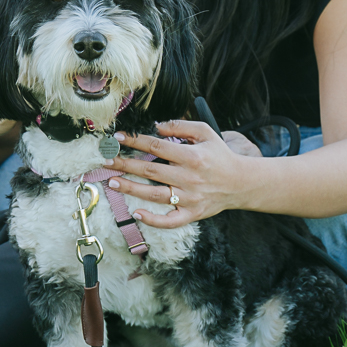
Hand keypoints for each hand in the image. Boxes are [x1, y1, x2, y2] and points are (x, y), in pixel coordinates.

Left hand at [103, 119, 257, 228]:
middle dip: (125, 164)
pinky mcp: (191, 214)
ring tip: (112, 182)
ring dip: (131, 189)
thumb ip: (181, 126)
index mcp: (192, 156)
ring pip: (154, 195)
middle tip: (105, 160)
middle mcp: (189, 177)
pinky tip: (136, 213)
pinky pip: (169, 221)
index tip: (119, 138)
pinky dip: (153, 219)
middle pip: (150, 170)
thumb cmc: (220, 155)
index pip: (156, 146)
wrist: (241, 183)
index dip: (135, 141)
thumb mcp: (205, 133)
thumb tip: (157, 126)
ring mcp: (189, 198)